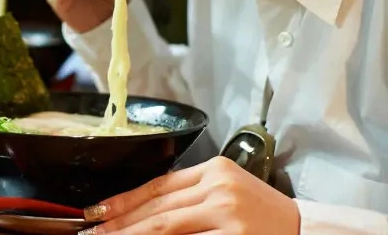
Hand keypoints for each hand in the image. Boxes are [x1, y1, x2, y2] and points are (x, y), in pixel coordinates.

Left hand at [82, 156, 299, 234]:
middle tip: (92, 232)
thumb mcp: (226, 190)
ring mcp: (227, 215)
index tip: (97, 211)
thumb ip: (188, 195)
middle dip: (120, 223)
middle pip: (157, 208)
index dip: (123, 200)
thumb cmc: (263, 214)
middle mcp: (218, 188)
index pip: (157, 185)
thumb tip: (140, 212)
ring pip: (167, 227)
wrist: (306, 231)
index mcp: (213, 170)